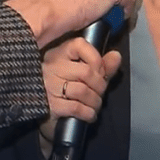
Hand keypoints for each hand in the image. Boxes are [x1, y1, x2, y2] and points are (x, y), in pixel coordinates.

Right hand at [38, 38, 121, 157]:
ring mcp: (48, 86)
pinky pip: (76, 107)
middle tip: (99, 92)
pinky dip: (88, 113)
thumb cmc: (64, 90)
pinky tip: (89, 114)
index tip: (100, 71)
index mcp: (58, 54)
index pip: (80, 45)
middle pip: (86, 72)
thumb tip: (116, 56)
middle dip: (100, 86)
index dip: (96, 59)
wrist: (43, 114)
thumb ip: (101, 65)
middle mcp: (51, 67)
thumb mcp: (83, 74)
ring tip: (94, 105)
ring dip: (95, 102)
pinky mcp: (49, 105)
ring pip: (83, 91)